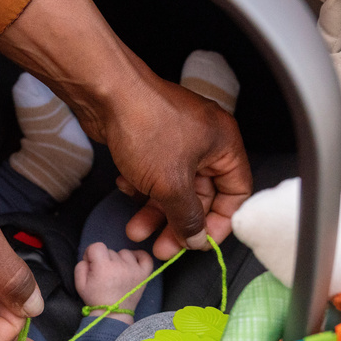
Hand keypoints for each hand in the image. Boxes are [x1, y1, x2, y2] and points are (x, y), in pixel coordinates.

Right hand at [74, 242, 153, 322]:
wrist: (113, 315)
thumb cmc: (95, 299)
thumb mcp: (79, 284)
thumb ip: (81, 265)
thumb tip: (89, 257)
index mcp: (103, 267)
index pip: (96, 246)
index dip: (91, 254)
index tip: (92, 265)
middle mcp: (120, 266)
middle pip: (110, 251)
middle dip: (105, 260)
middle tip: (104, 274)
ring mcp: (134, 269)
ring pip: (125, 253)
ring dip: (120, 260)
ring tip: (117, 273)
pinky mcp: (144, 274)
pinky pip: (145, 257)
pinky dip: (139, 256)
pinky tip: (132, 262)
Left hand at [108, 78, 251, 259]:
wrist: (105, 93)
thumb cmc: (146, 126)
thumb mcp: (171, 184)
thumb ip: (188, 217)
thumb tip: (196, 239)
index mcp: (224, 145)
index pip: (236, 192)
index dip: (220, 221)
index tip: (200, 242)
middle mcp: (205, 141)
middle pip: (201, 195)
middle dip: (179, 223)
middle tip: (162, 247)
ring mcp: (177, 139)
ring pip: (173, 187)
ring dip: (154, 211)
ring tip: (134, 229)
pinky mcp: (151, 140)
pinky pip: (154, 174)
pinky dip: (141, 186)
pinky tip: (124, 187)